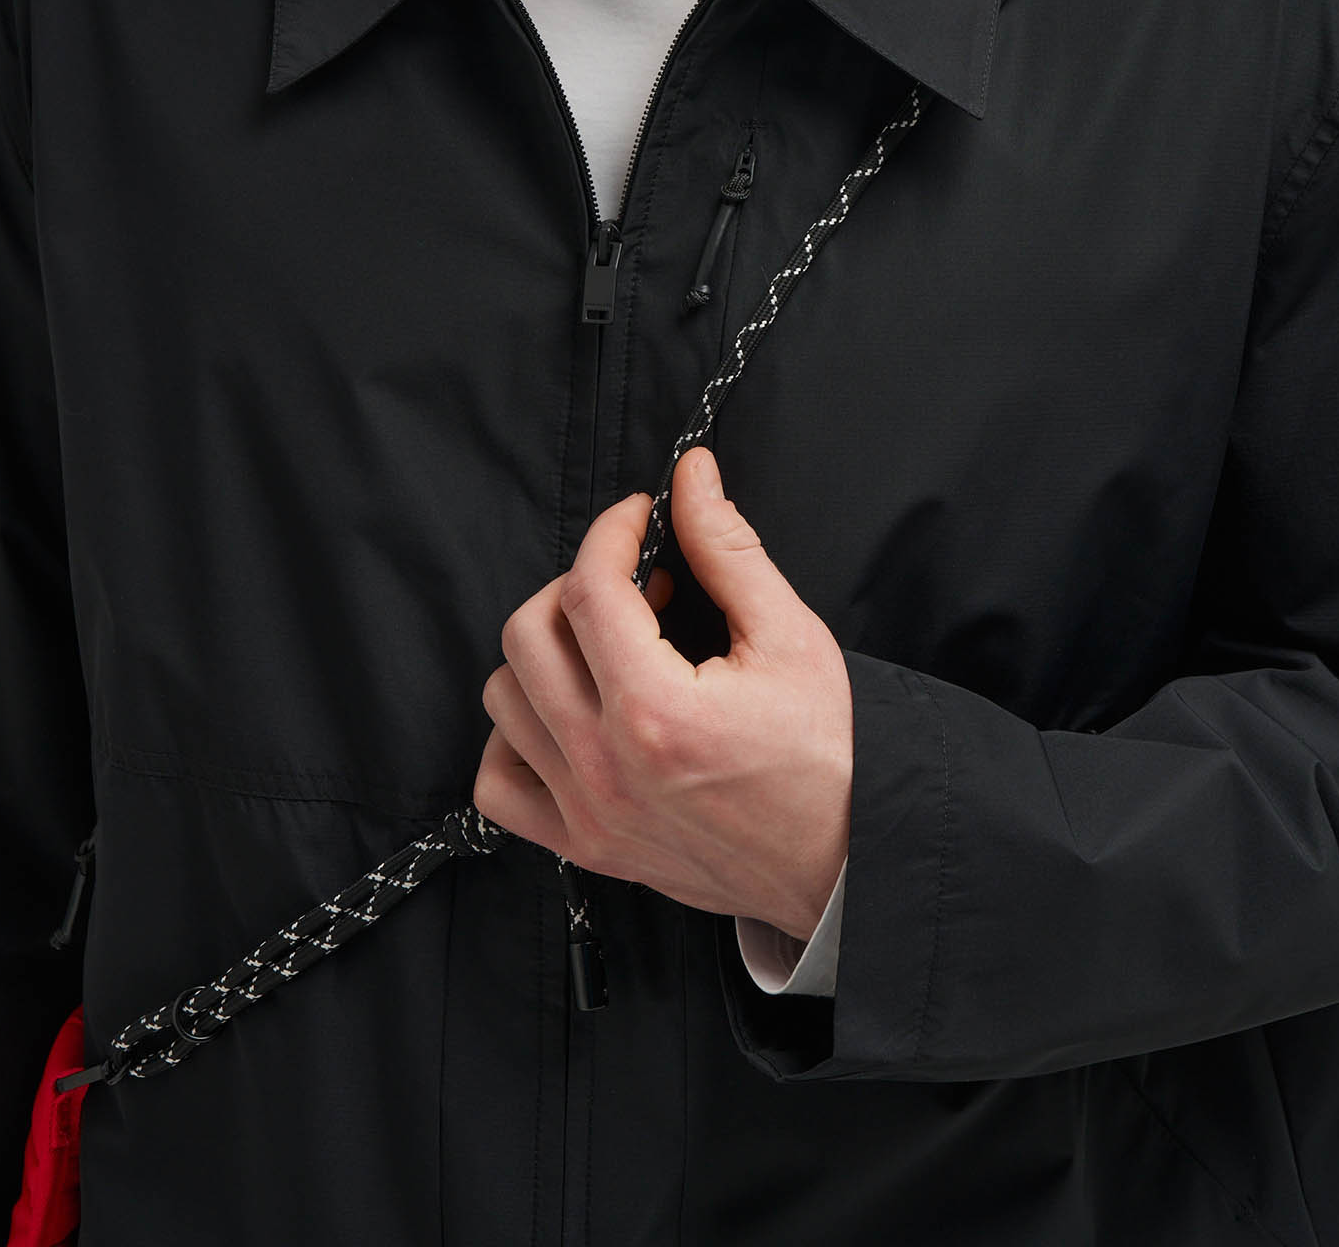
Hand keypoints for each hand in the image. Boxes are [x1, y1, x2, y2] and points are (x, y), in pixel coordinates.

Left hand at [472, 444, 852, 941]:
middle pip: (527, 635)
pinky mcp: (584, 846)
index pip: (588, 588)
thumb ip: (728, 548)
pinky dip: (516, 738)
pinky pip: (497, 784)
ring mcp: (587, 813)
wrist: (840, 861)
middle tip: (632, 585)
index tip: (641, 518)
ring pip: (503, 699)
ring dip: (544, 654)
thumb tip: (690, 477)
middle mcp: (606, 765)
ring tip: (607, 647)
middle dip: (575, 585)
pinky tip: (568, 713)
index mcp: (657, 710)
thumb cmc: (824, 754)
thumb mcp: (790, 636)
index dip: (611, 532)